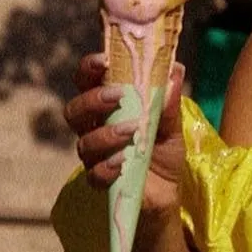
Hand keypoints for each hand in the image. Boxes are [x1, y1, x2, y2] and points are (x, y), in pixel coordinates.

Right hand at [62, 51, 185, 213]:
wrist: (169, 192)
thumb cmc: (163, 151)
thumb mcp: (172, 126)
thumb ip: (170, 102)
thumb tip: (176, 70)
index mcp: (105, 107)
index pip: (86, 82)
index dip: (89, 69)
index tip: (104, 60)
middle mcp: (93, 128)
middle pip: (74, 110)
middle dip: (93, 100)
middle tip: (118, 96)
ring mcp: (94, 156)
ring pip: (83, 141)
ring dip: (107, 134)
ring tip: (132, 131)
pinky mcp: (101, 181)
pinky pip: (94, 173)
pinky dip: (108, 166)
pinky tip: (124, 160)